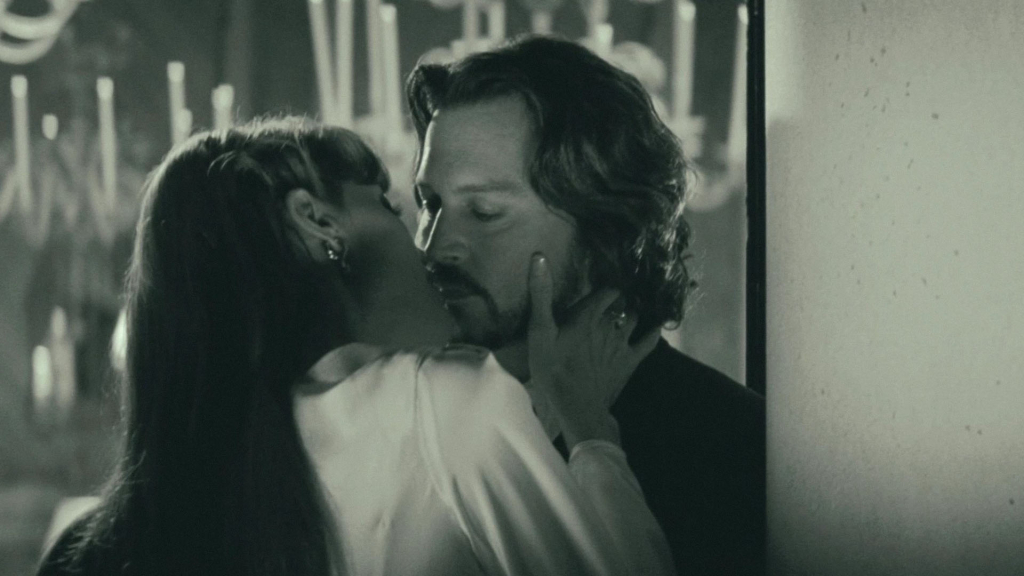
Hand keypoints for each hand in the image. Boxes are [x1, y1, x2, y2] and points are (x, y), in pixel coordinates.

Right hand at [527, 253, 659, 449]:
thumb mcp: (539, 331)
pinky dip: (654, 332)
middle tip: (616, 292)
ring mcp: (622, 343)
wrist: (577, 407)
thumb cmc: (553, 369)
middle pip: (619, 303)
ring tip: (631, 305)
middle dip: (618, 297)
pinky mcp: (629, 362)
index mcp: (588, 314)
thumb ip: (541, 294)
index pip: (606, 289)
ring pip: (633, 318)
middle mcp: (609, 324)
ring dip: (633, 311)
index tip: (605, 277)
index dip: (606, 283)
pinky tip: (658, 325)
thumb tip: (539, 256)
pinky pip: (648, 342)